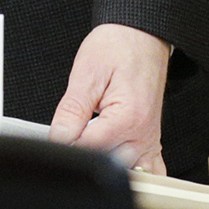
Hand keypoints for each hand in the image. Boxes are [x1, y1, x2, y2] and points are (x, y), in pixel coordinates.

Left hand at [49, 23, 171, 173]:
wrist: (141, 36)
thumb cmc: (118, 47)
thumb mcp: (86, 72)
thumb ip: (71, 109)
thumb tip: (58, 137)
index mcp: (127, 118)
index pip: (89, 148)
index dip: (65, 142)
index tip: (57, 133)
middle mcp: (143, 134)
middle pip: (106, 162)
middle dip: (83, 151)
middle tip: (70, 129)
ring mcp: (149, 140)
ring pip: (125, 172)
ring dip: (105, 161)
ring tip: (91, 137)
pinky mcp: (151, 141)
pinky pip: (148, 170)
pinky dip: (132, 172)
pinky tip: (116, 162)